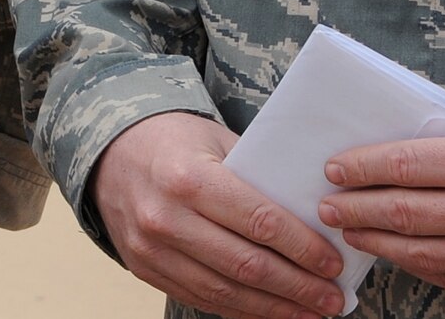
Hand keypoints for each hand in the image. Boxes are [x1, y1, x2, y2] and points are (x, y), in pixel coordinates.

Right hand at [91, 111, 345, 318]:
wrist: (110, 152)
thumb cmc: (174, 142)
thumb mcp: (216, 142)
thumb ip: (257, 178)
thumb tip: (315, 220)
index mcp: (188, 177)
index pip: (259, 222)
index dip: (303, 249)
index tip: (333, 264)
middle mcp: (165, 217)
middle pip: (246, 265)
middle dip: (298, 288)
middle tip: (333, 299)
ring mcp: (150, 249)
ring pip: (225, 292)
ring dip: (275, 308)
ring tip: (311, 313)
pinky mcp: (144, 269)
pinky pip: (201, 299)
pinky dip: (241, 310)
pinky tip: (270, 312)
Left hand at [319, 90, 444, 290]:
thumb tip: (398, 131)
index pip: (406, 165)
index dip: (362, 167)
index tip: (333, 168)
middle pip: (405, 211)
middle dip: (356, 207)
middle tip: (326, 204)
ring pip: (420, 250)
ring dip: (375, 240)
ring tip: (347, 229)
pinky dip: (411, 263)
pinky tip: (389, 251)